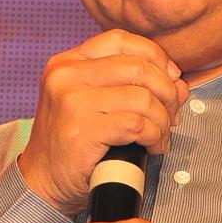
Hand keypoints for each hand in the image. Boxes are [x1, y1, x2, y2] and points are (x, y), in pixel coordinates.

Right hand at [17, 28, 188, 217]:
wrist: (42, 182)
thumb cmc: (72, 145)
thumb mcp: (96, 105)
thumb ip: (132, 88)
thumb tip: (179, 84)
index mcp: (67, 63)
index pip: (120, 40)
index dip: (154, 56)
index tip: (170, 77)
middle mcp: (66, 76)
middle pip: (137, 67)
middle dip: (166, 92)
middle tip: (172, 115)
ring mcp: (72, 101)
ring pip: (142, 98)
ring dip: (162, 120)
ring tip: (161, 136)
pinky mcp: (83, 129)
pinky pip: (137, 124)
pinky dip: (154, 136)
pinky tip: (152, 147)